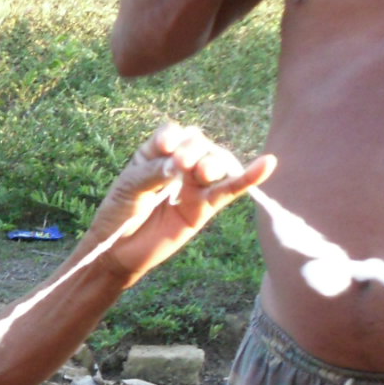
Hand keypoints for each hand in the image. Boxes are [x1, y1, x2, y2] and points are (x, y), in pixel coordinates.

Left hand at [88, 122, 273, 284]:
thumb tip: (178, 165)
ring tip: (202, 173)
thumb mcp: (129, 187)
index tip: (166, 148)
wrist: (116, 250)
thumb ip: (153, 172)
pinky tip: (267, 164)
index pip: (174, 134)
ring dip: (211, 164)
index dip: (174, 137)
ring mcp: (195, 184)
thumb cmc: (118, 214)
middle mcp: (180, 164)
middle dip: (193, 150)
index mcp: (157, 153)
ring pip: (214, 164)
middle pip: (198, 144)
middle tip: (180, 164)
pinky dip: (248, 178)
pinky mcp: (205, 206)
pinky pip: (230, 190)